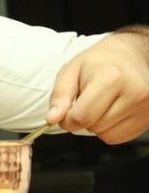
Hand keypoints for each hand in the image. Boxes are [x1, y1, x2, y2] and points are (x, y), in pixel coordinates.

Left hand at [46, 29, 148, 143]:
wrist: (131, 54)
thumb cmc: (99, 61)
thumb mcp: (72, 70)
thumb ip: (60, 96)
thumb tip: (52, 119)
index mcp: (112, 78)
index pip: (81, 117)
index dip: (67, 119)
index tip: (66, 111)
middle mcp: (134, 93)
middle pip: (94, 127)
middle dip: (83, 119)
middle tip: (87, 100)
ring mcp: (146, 106)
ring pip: (107, 135)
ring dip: (97, 125)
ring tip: (101, 103)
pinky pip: (119, 137)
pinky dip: (110, 129)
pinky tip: (112, 110)